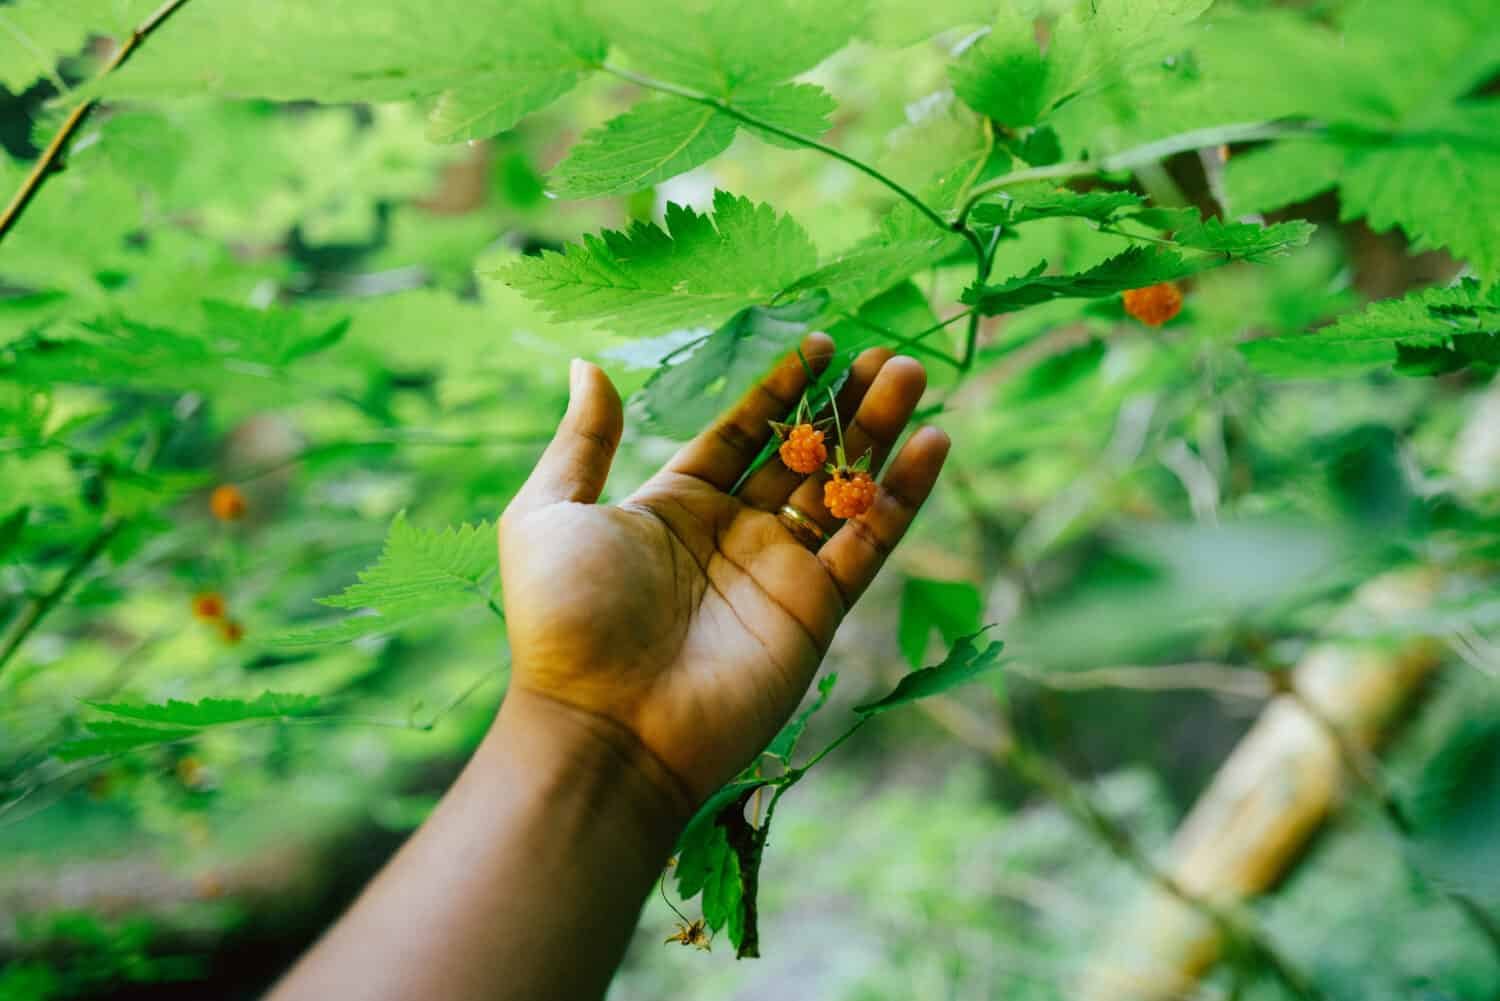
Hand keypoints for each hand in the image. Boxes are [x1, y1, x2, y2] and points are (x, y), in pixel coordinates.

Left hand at [497, 336, 948, 814]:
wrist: (606, 726)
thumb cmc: (566, 620)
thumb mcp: (550, 513)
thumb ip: (582, 442)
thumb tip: (585, 367)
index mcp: (675, 507)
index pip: (742, 434)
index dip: (782, 390)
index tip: (821, 344)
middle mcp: (733, 535)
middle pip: (802, 454)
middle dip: (844, 403)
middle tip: (885, 356)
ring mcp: (778, 572)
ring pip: (843, 487)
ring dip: (879, 433)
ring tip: (912, 376)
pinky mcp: (815, 610)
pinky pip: (869, 541)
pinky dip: (903, 495)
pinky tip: (932, 443)